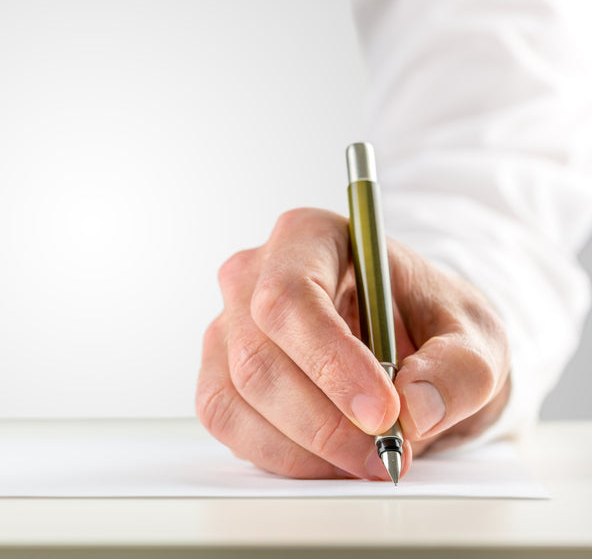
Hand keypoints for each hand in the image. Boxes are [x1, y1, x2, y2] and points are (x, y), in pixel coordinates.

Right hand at [196, 208, 510, 479]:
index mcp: (308, 236)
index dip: (329, 360)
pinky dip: (281, 456)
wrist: (411, 343)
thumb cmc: (430, 320)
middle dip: (325, 421)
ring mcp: (228, 325)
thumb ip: (458, 369)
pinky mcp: (219, 373)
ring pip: (237, 395)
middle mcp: (253, 275)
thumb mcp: (475, 334)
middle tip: (387, 453)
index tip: (383, 412)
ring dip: (305, 446)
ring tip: (368, 458)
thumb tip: (416, 408)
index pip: (289, 296)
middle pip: (258, 355)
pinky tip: (330, 458)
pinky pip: (227, 422)